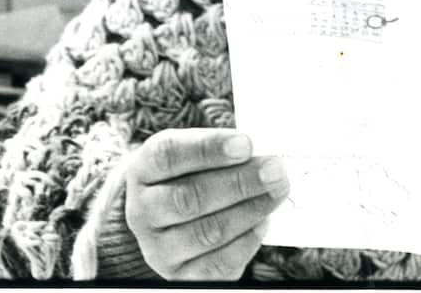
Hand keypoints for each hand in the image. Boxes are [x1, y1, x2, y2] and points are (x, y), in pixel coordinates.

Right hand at [124, 128, 289, 279]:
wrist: (173, 221)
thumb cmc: (193, 176)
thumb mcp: (198, 156)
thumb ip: (226, 153)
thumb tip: (264, 158)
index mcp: (143, 170)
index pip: (168, 155)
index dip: (208, 148)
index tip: (246, 144)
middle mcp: (142, 211)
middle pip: (189, 198)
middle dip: (240, 182)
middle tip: (275, 170)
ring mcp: (158, 248)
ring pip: (207, 231)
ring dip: (250, 209)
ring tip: (278, 191)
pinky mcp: (181, 275)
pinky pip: (219, 262)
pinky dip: (247, 239)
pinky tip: (264, 221)